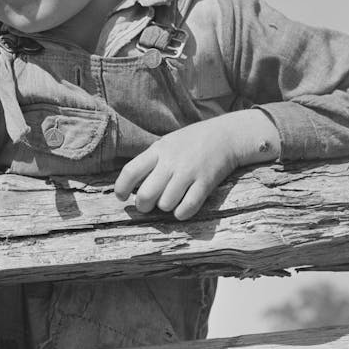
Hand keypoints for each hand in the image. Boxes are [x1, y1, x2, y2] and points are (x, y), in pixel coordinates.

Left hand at [114, 112, 279, 219]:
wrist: (227, 135)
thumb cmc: (192, 142)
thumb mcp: (167, 144)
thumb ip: (150, 161)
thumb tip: (131, 186)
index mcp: (158, 150)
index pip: (130, 171)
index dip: (121, 188)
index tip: (122, 197)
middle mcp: (171, 162)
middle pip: (146, 195)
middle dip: (143, 206)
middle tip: (148, 205)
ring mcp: (189, 172)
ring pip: (165, 204)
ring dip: (165, 208)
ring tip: (169, 202)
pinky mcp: (206, 183)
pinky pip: (188, 207)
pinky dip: (182, 214)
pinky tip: (182, 209)